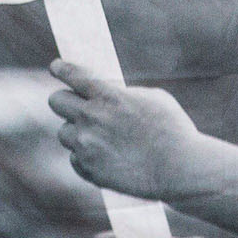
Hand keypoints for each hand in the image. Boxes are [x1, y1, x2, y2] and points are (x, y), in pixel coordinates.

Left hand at [49, 61, 203, 198]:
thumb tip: (107, 93)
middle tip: (75, 103)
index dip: (61, 68)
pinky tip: (104, 156)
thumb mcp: (152, 98)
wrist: (180, 169)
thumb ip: (122, 95)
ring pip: (64, 132)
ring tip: (96, 136)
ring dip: (76, 132)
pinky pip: (75, 159)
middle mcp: (91, 119)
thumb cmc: (173, 130)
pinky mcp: (89, 170)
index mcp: (108, 95)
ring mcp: (87, 146)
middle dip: (65, 100)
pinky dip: (86, 157)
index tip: (57, 67)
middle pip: (56, 101)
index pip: (72, 74)